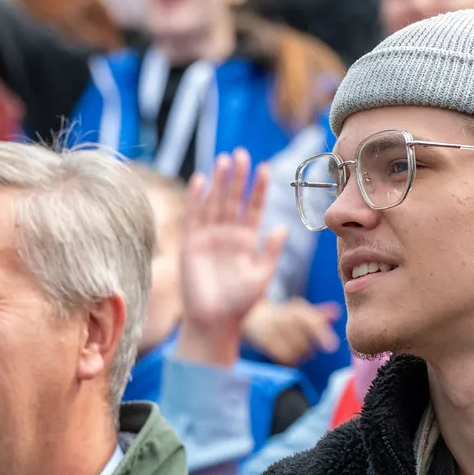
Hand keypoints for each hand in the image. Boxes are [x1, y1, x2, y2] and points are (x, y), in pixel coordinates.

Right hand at [175, 151, 286, 367]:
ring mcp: (208, 238)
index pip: (254, 208)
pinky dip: (196, 199)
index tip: (265, 169)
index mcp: (246, 241)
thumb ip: (270, 251)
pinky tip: (201, 180)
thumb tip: (282, 228)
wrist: (214, 320)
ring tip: (223, 160)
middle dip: (237, 178)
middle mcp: (227, 235)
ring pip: (214, 203)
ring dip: (218, 182)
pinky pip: (194, 217)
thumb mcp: (261, 275)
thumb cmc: (239, 302)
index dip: (258, 189)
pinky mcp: (191, 244)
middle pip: (233, 199)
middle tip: (240, 154)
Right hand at [241, 297, 340, 365]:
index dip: (323, 334)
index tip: (333, 348)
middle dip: (308, 347)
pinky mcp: (265, 341)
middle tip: (306, 345)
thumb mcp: (301, 312)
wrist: (253, 316)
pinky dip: (290, 360)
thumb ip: (319, 314)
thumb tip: (337, 313)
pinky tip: (289, 356)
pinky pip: (284, 357)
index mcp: (297, 309)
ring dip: (300, 355)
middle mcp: (284, 317)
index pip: (312, 321)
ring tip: (296, 349)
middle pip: (304, 342)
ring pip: (295, 351)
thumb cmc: (284, 316)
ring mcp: (273, 330)